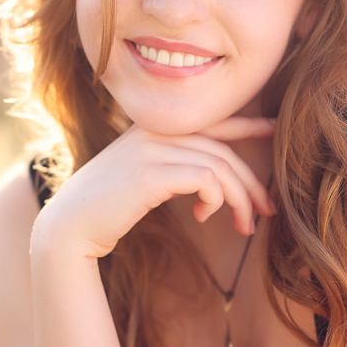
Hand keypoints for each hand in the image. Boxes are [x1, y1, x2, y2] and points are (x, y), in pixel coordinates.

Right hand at [30, 117, 276, 262]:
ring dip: (240, 200)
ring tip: (244, 226)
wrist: (70, 226)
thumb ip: (174, 165)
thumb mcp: (145, 177)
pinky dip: (216, 201)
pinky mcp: (151, 174)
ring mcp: (152, 149)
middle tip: (268, 211)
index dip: (249, 123)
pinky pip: (206, 180)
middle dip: (252, 182)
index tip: (276, 128)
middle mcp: (156, 131)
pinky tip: (205, 217)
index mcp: (155, 127)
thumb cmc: (108, 209)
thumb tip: (214, 179)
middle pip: (224, 150)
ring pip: (220, 167)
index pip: (213, 119)